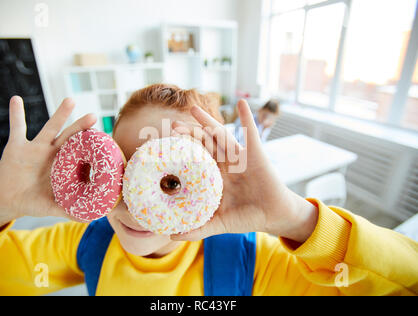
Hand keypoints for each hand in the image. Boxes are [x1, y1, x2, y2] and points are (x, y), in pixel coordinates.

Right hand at [0, 96, 96, 236]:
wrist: (8, 201)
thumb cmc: (34, 202)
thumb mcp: (52, 207)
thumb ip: (70, 211)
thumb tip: (91, 220)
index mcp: (64, 166)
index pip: (81, 154)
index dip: (92, 148)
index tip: (106, 141)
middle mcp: (54, 153)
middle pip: (70, 137)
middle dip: (81, 127)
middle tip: (94, 116)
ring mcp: (36, 148)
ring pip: (50, 127)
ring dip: (60, 114)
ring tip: (71, 100)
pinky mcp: (17, 147)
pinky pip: (17, 127)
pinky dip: (16, 114)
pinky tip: (16, 99)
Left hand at [171, 100, 317, 243]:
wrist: (271, 216)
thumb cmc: (245, 217)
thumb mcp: (218, 224)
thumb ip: (196, 229)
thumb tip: (170, 234)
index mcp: (212, 176)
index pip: (193, 160)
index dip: (180, 152)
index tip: (163, 147)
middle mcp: (223, 163)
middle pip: (202, 143)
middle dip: (188, 133)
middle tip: (172, 125)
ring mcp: (238, 156)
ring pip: (219, 134)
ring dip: (207, 121)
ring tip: (193, 108)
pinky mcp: (254, 153)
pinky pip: (251, 131)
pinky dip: (246, 117)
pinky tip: (240, 102)